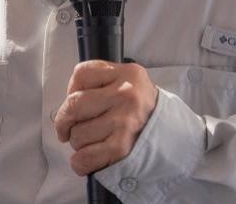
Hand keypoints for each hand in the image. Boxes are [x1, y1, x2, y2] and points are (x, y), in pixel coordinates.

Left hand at [54, 61, 158, 175]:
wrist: (171, 139)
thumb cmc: (140, 112)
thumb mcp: (128, 84)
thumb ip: (100, 84)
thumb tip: (66, 107)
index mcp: (128, 73)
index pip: (81, 74)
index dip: (71, 90)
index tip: (75, 103)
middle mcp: (127, 95)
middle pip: (73, 105)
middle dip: (64, 122)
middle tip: (66, 130)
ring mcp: (125, 121)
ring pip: (78, 133)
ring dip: (78, 142)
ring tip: (93, 141)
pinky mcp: (122, 147)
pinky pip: (84, 157)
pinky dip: (80, 162)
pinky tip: (87, 159)